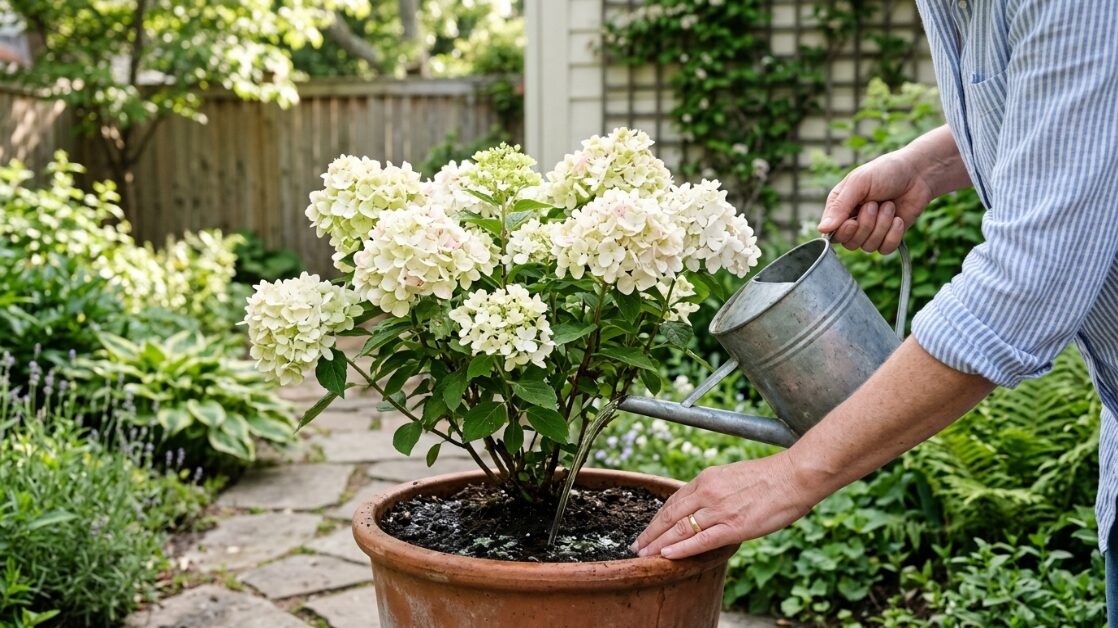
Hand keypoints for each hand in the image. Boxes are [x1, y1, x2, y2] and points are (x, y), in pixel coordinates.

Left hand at [630, 453, 818, 559]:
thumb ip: (715, 490)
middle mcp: (707, 492)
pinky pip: (701, 540)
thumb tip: (705, 505)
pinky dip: (681, 549)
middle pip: (670, 515)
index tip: (648, 529)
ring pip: (680, 529)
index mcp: (707, 479)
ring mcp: (719, 510)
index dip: (657, 517)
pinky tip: (666, 556)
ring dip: (658, 544)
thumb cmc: (769, 477)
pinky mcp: (734, 526)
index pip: (673, 501)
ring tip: (644, 555)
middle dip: (650, 533)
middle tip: (636, 546)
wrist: (794, 476)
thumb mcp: (733, 476)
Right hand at [818, 150, 933, 253]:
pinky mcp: (889, 237)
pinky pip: (885, 249)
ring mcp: (871, 231)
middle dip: (866, 225)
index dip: (843, 232)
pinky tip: (898, 218)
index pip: (833, 234)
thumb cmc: (886, 172)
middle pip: (850, 243)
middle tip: (875, 204)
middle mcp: (853, 222)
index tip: (853, 221)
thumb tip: (822, 229)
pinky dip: (893, 234)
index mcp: (840, 208)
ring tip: (889, 205)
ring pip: (869, 247)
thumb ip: (839, 206)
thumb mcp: (858, 183)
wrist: (918, 174)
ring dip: (882, 225)